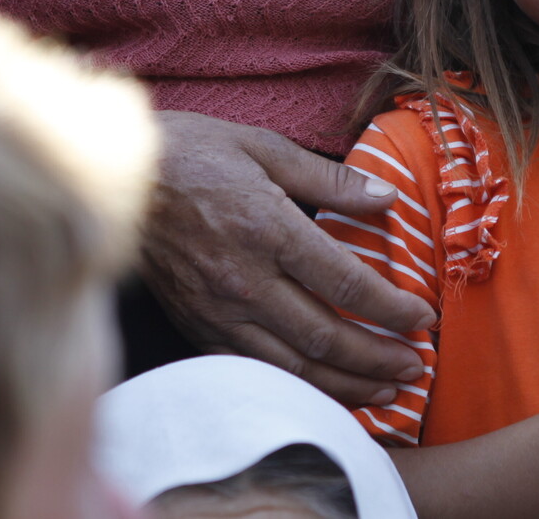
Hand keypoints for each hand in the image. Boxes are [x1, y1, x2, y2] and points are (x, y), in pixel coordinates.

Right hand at [140, 111, 435, 404]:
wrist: (115, 176)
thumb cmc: (194, 152)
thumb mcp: (265, 148)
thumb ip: (330, 180)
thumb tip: (387, 197)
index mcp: (268, 229)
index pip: (345, 283)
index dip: (391, 308)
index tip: (423, 318)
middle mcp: (244, 279)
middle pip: (326, 337)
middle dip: (378, 358)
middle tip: (416, 366)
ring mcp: (217, 309)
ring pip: (292, 365)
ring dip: (345, 384)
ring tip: (385, 391)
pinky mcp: (197, 324)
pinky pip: (254, 368)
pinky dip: (295, 387)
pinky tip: (325, 391)